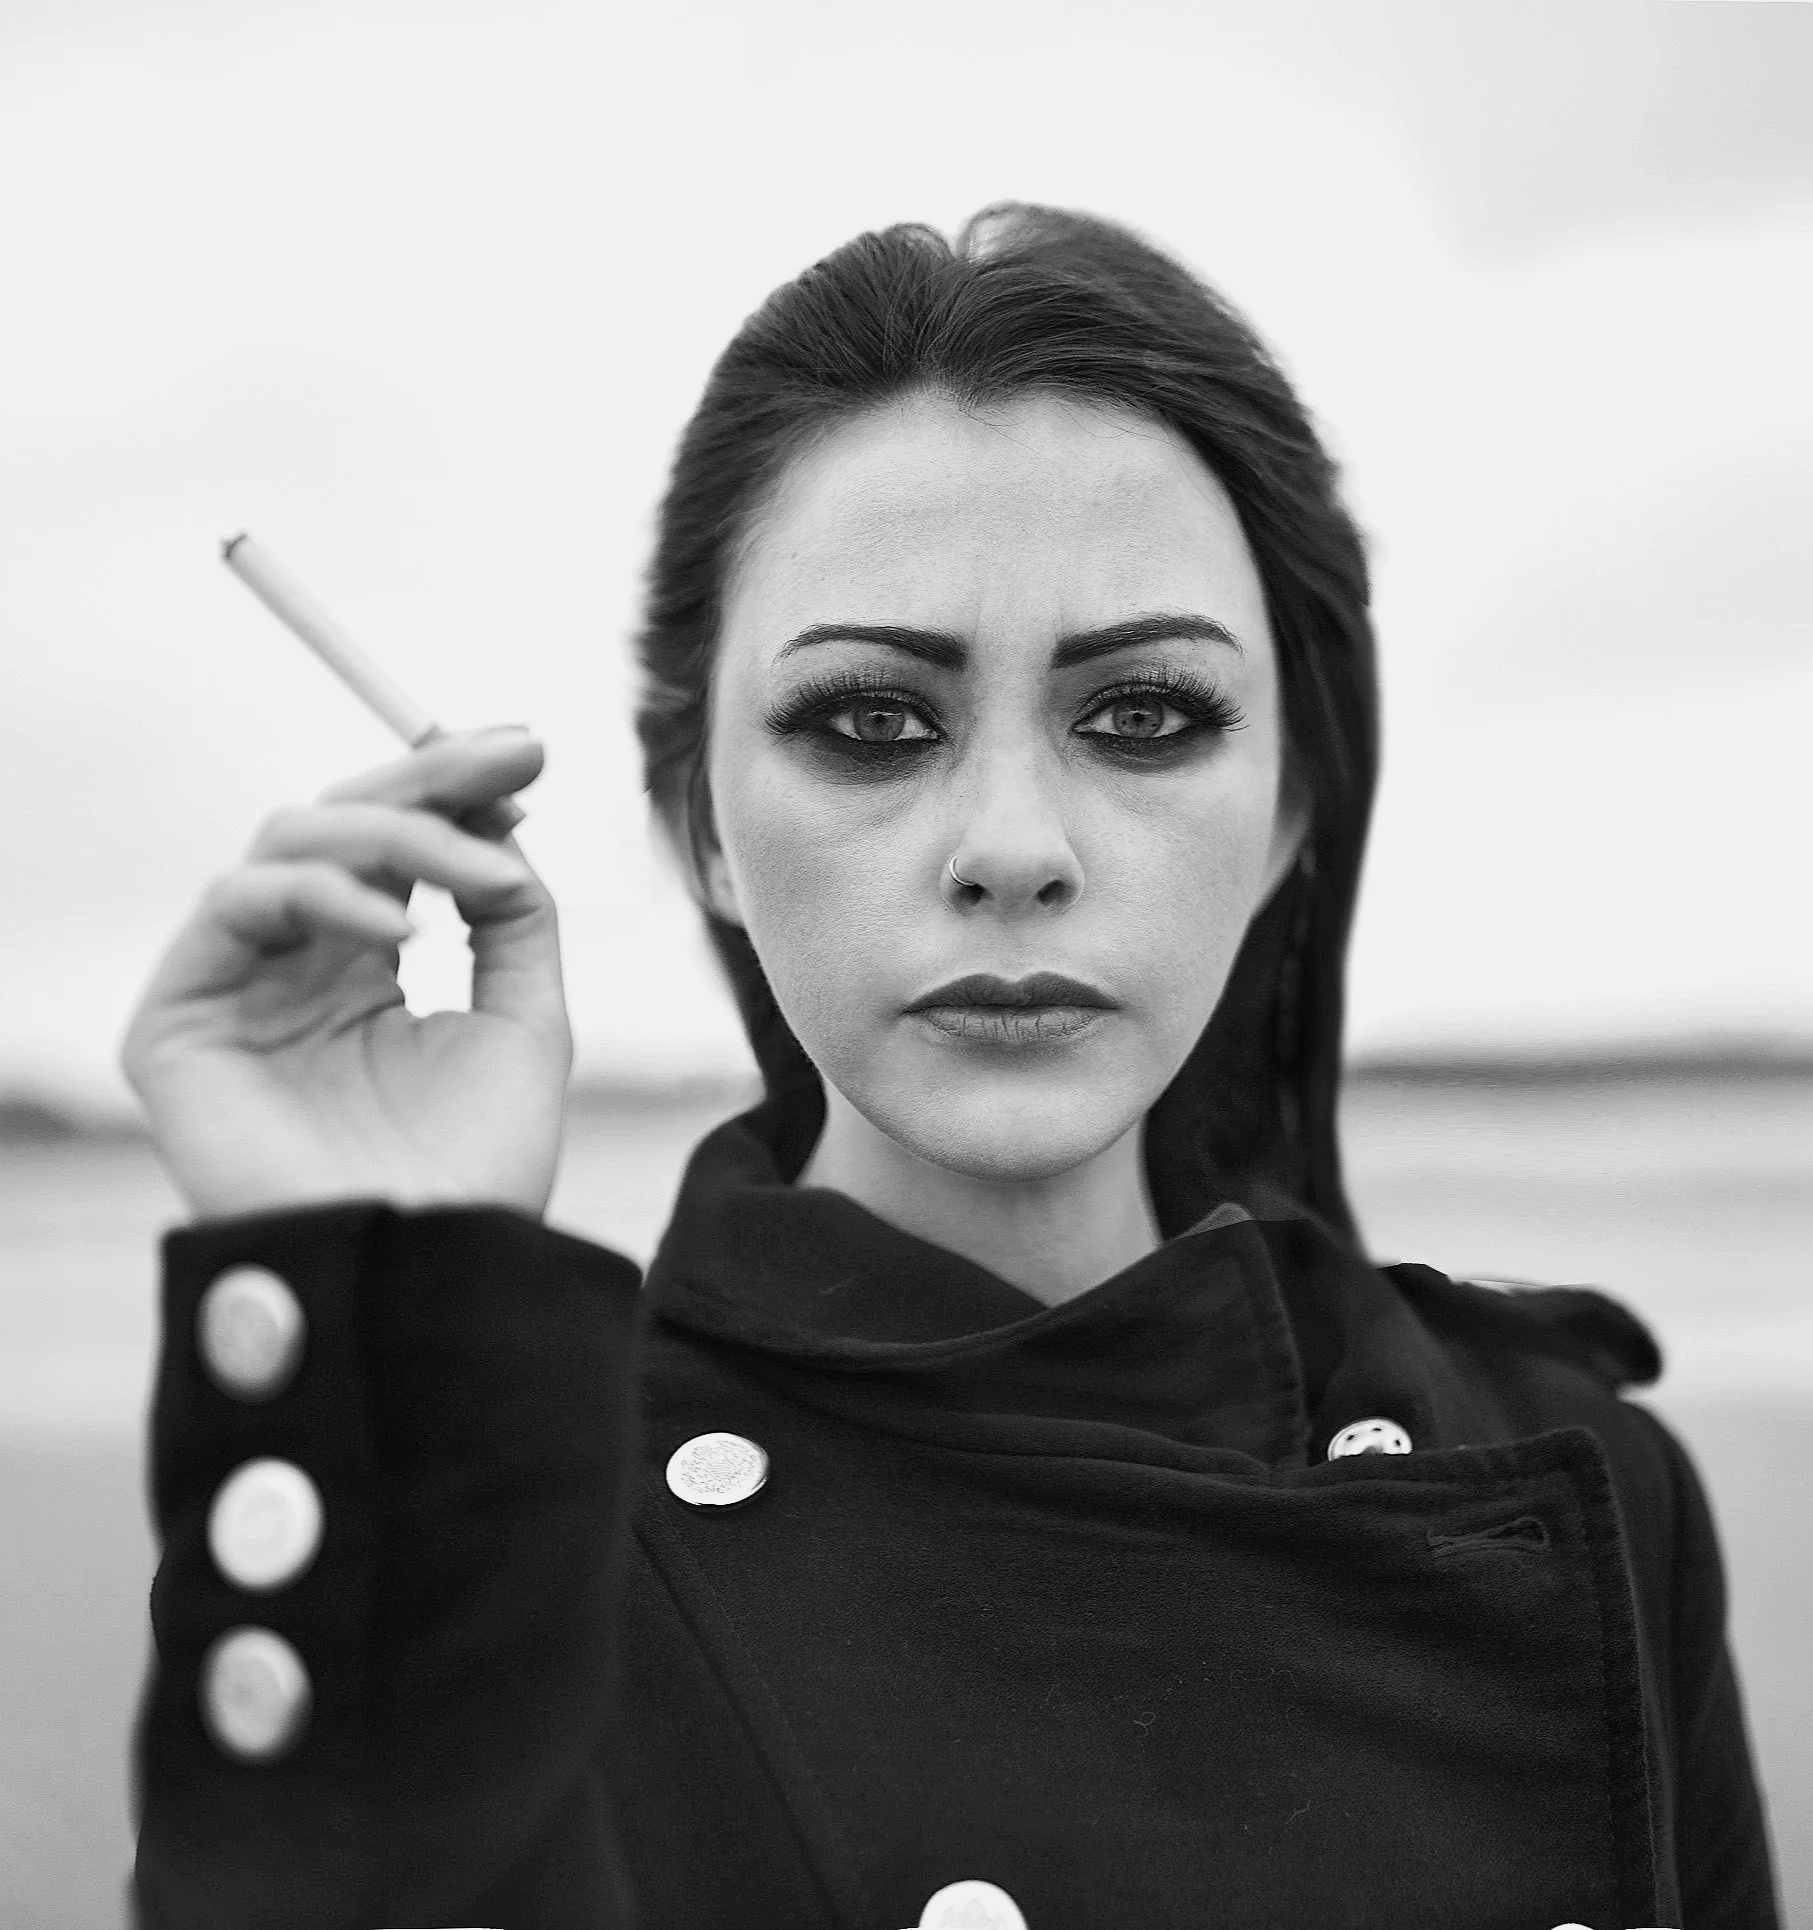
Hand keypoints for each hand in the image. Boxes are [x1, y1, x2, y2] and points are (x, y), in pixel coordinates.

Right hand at [119, 727, 570, 1222]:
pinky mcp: (176, 1024)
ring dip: (397, 834)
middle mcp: (293, 973)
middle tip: (513, 752)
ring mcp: (234, 993)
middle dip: (430, 780)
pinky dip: (325, 895)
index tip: (529, 754)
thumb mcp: (527, 1021)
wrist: (429, 1271)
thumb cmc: (480, 1169)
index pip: (392, 852)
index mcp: (363, 975)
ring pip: (290, 844)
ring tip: (479, 868)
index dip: (453, 792)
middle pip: (340, 828)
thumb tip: (502, 826)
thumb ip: (513, 918)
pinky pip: (236, 904)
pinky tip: (404, 932)